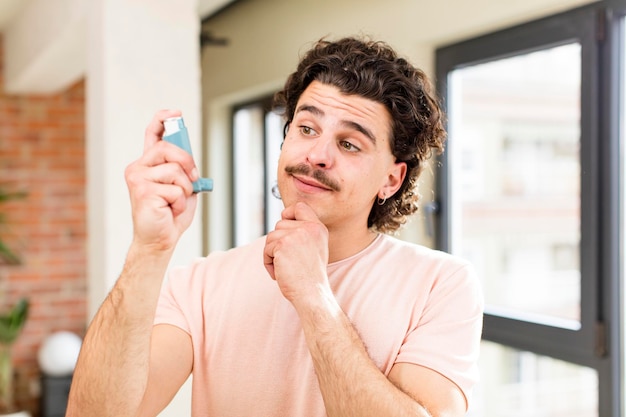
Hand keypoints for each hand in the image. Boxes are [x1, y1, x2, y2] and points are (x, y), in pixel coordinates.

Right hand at [124, 109, 198, 252]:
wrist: (159, 240)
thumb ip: (183, 170)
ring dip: (185, 189)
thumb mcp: (182, 187)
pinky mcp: (142, 192)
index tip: (176, 113)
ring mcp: (138, 179)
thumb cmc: (170, 214)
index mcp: (148, 164)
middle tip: (194, 178)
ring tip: (175, 202)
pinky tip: (169, 210)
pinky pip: (175, 189)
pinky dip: (180, 202)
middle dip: (187, 162)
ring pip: (174, 170)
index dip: (162, 120)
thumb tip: (189, 160)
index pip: (152, 135)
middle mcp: (138, 168)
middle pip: (167, 148)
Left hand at [263, 202, 329, 303]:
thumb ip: (303, 233)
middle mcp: (309, 228)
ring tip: (285, 268)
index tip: (286, 226)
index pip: (300, 207)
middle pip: (280, 224)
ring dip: (272, 254)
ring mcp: (296, 234)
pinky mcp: (282, 244)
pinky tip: (279, 273)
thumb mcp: (314, 248)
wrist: (311, 293)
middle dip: (278, 242)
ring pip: (271, 237)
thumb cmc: (310, 276)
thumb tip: (282, 221)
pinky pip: (266, 250)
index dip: (289, 213)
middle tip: (288, 260)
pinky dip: (268, 262)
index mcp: (318, 228)